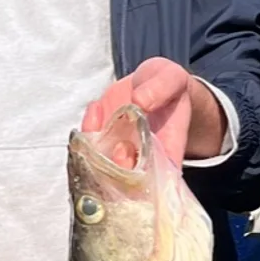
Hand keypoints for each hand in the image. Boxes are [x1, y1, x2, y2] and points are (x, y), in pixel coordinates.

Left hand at [82, 57, 219, 168]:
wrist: (149, 82)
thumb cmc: (167, 85)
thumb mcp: (172, 78)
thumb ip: (162, 87)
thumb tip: (140, 101)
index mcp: (166, 153)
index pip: (159, 180)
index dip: (148, 181)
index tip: (141, 165)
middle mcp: (139, 157)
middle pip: (127, 181)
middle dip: (119, 170)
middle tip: (120, 148)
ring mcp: (116, 150)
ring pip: (102, 167)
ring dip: (97, 154)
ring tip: (102, 123)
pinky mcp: (99, 138)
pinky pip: (87, 144)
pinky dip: (87, 131)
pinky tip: (96, 108)